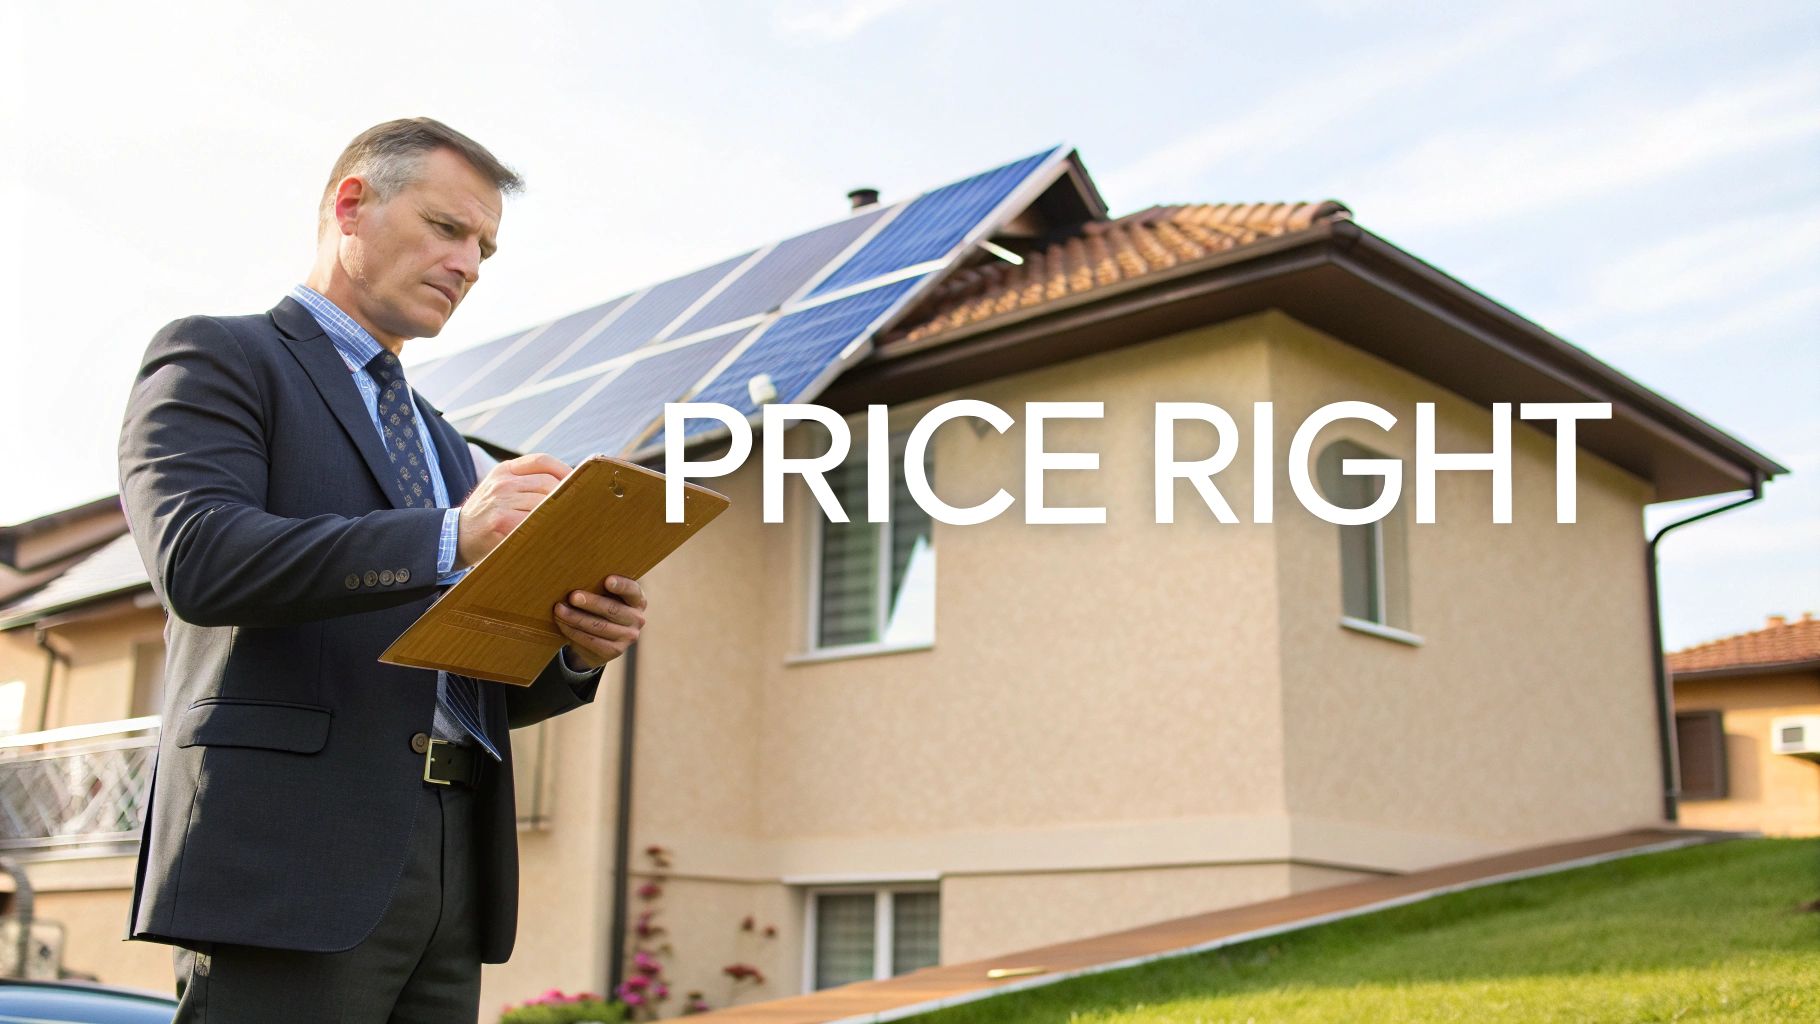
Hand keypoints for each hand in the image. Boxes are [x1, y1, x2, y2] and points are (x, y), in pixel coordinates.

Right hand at [456, 453, 569, 567]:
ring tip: (565, 524)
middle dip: (564, 498)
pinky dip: (546, 528)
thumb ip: (526, 482)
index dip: (564, 470)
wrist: (455, 537)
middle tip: (575, 511)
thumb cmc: (487, 515)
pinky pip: (534, 522)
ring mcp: (501, 501)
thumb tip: (569, 484)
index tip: (579, 483)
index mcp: (504, 470)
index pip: (541, 460)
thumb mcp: (500, 489)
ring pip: (544, 503)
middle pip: (548, 484)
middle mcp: (502, 482)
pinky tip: (550, 535)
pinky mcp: (501, 521)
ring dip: (558, 515)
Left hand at [555, 575, 646, 669]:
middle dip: (591, 602)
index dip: (620, 585)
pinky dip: (573, 631)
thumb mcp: (606, 597)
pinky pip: (591, 640)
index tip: (607, 580)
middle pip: (612, 609)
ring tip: (559, 609)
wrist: (601, 641)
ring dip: (576, 617)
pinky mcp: (614, 651)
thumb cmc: (600, 609)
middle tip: (572, 596)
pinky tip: (562, 623)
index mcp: (638, 600)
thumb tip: (576, 578)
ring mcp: (628, 637)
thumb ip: (599, 588)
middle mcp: (637, 619)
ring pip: (599, 626)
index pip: (632, 590)